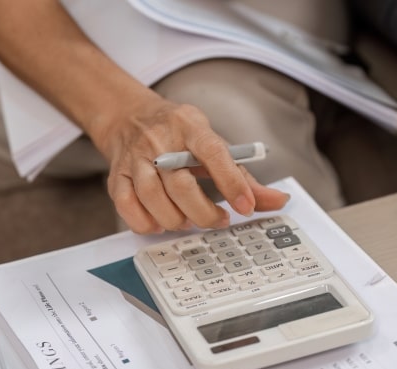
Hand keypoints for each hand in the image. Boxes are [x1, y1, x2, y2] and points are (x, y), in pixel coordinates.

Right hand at [89, 91, 289, 233]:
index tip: (246, 207)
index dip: (231, 182)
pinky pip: (127, 207)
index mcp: (190, 127)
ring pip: (153, 199)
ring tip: (190, 221)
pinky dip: (146, 223)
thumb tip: (279, 200)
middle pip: (181, 185)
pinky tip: (161, 223)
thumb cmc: (179, 134)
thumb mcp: (213, 144)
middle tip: (219, 220)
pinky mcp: (117, 175)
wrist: (130, 117)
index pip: (212, 152)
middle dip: (204, 213)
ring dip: (176, 220)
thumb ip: (244, 176)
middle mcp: (160, 141)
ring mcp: (135, 159)